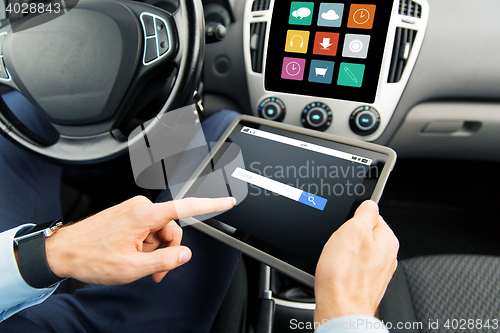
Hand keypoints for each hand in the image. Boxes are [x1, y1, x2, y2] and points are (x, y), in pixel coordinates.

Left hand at [45, 196, 235, 284]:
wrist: (63, 252)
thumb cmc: (91, 257)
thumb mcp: (132, 267)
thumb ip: (164, 260)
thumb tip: (185, 255)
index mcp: (144, 214)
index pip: (185, 208)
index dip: (210, 205)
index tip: (227, 201)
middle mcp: (140, 207)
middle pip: (172, 229)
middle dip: (167, 252)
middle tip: (156, 271)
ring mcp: (134, 211)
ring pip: (160, 232)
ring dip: (155, 252)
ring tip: (138, 266)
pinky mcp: (129, 216)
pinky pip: (148, 231)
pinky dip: (146, 246)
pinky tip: (133, 257)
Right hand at [314, 200, 398, 322]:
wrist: (339, 310)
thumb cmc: (345, 275)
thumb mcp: (353, 230)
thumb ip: (365, 213)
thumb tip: (369, 204)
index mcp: (387, 240)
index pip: (371, 216)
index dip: (353, 218)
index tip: (343, 225)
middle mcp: (386, 257)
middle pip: (361, 235)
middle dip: (346, 237)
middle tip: (337, 245)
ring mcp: (375, 273)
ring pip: (354, 252)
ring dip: (341, 254)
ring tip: (335, 261)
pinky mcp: (363, 285)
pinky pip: (350, 268)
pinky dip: (340, 268)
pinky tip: (334, 273)